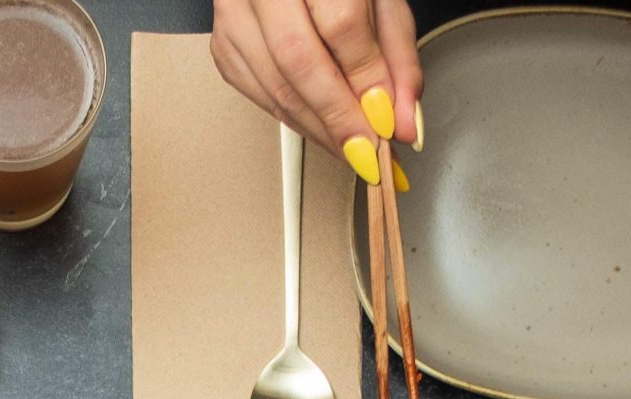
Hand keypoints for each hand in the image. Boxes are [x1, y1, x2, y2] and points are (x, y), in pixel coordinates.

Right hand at [211, 0, 423, 175]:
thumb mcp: (382, 2)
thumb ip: (398, 56)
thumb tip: (405, 121)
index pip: (340, 26)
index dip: (365, 80)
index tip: (387, 121)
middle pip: (297, 61)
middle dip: (338, 117)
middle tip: (369, 152)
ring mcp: (234, 15)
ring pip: (275, 87)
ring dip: (318, 128)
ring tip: (352, 150)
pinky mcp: (224, 45)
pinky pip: (259, 96)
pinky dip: (295, 119)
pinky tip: (322, 129)